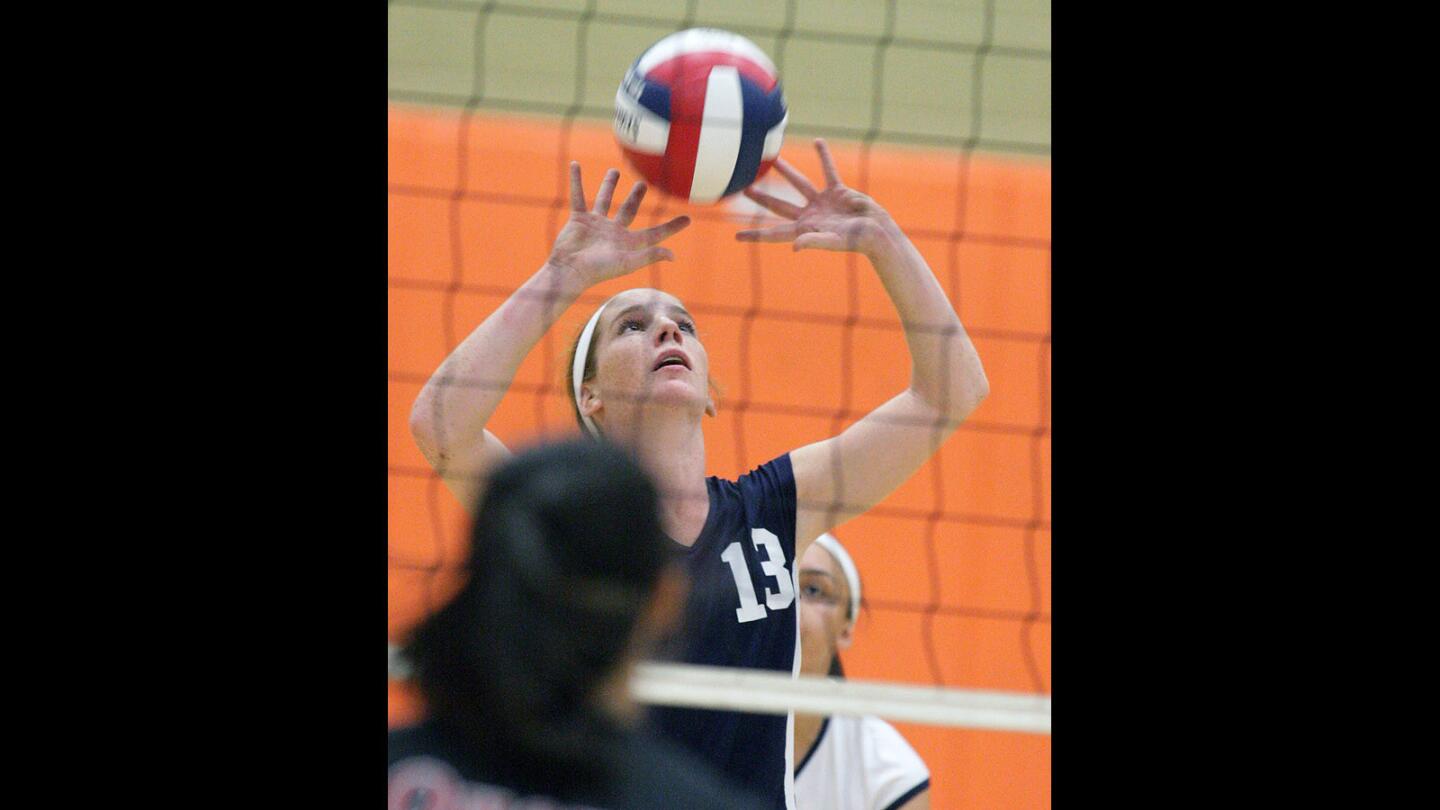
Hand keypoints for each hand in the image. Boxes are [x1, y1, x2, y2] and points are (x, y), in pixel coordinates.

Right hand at [547, 163, 690, 285]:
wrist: (569, 270)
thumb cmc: (598, 270)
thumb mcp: (627, 263)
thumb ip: (649, 255)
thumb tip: (673, 255)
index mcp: (628, 242)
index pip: (654, 233)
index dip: (671, 227)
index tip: (688, 219)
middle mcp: (613, 231)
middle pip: (628, 210)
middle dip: (635, 197)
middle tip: (642, 184)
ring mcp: (596, 224)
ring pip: (604, 200)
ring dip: (608, 185)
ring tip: (614, 171)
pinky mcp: (579, 219)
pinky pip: (578, 195)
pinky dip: (576, 180)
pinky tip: (576, 165)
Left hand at [736, 139, 895, 257]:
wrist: (878, 232)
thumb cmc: (857, 241)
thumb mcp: (833, 242)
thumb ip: (813, 242)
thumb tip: (795, 247)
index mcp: (804, 230)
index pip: (774, 233)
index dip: (756, 235)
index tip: (736, 237)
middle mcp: (810, 215)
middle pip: (779, 205)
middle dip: (762, 198)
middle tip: (744, 189)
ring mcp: (822, 202)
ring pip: (799, 182)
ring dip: (786, 170)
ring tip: (773, 158)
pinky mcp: (838, 191)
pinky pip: (829, 170)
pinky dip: (824, 156)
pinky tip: (818, 142)